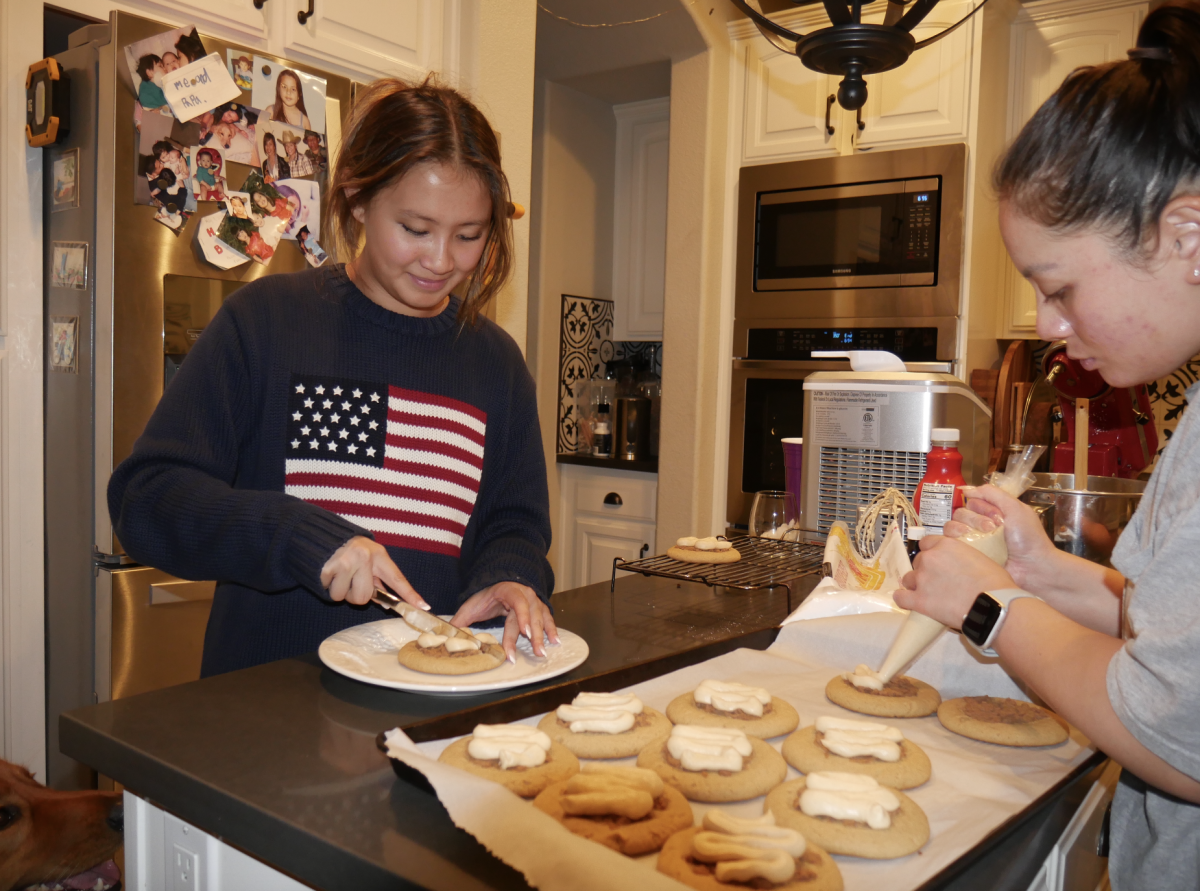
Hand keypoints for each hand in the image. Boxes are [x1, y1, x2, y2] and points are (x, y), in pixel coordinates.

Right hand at [319, 536, 427, 608]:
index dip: (410, 594)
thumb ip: (377, 580)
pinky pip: (330, 591)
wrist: (323, 534)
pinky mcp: (328, 566)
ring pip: (345, 597)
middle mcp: (365, 557)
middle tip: (350, 582)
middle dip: (355, 595)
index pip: (397, 578)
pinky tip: (329, 573)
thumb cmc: (350, 550)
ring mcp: (346, 561)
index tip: (423, 607)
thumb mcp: (369, 558)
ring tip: (339, 575)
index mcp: (379, 555)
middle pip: (363, 597)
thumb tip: (386, 603)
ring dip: (340, 591)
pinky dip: (327, 586)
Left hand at [450, 582, 558, 661]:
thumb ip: (460, 619)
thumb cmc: (486, 596)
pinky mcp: (539, 607)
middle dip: (533, 635)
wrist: (502, 580)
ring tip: (543, 651)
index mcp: (509, 591)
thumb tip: (445, 633)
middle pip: (531, 615)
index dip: (523, 616)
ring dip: (543, 636)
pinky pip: (547, 618)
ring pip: (540, 618)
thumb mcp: (472, 604)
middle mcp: (526, 594)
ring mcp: (535, 600)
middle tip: (535, 652)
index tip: (523, 632)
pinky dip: (552, 630)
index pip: (518, 602)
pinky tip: (555, 642)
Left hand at [896, 534, 1017, 628]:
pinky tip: (908, 601)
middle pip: (918, 561)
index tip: (936, 560)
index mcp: (945, 545)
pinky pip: (900, 598)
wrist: (993, 605)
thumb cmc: (994, 583)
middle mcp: (929, 559)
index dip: (931, 552)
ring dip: (915, 584)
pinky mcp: (919, 600)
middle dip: (925, 570)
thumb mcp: (980, 558)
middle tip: (937, 581)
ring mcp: (922, 579)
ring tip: (927, 593)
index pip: (927, 543)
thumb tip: (962, 564)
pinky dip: (903, 599)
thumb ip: (963, 556)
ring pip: (908, 579)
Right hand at [942, 484, 1056, 589]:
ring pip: (952, 526)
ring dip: (965, 529)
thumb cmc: (1029, 538)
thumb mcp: (1015, 507)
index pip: (971, 501)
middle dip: (976, 519)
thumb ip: (992, 493)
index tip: (997, 515)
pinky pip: (950, 543)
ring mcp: (972, 541)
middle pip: (960, 512)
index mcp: (991, 513)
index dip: (981, 506)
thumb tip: (965, 489)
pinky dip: (956, 541)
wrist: (1032, 567)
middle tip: (993, 529)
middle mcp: (979, 525)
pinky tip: (970, 546)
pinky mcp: (968, 555)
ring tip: (983, 539)